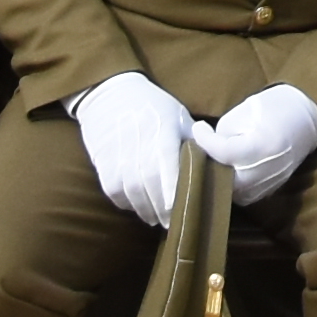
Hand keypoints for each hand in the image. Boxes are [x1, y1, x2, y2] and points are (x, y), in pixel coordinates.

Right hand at [70, 72, 192, 227]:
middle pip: (147, 182)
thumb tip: (214, 164)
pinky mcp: (101, 160)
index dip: (170, 188)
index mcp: (161, 128)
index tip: (177, 208)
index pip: (165, 162)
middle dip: (160, 207)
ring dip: (144, 209)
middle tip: (173, 223)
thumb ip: (193, 140)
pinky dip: (125, 202)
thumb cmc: (152, 105)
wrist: (109, 93)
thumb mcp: (177, 115)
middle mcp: (137, 141)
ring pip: (129, 189)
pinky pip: (112, 189)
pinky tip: (137, 207)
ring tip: (156, 220)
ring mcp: (116, 151)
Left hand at [196, 84, 316, 196]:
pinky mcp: (274, 187)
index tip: (198, 128)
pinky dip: (235, 185)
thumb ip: (225, 131)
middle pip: (225, 179)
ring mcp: (271, 181)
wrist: (308, 115)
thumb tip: (210, 146)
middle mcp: (266, 169)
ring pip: (234, 192)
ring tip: (216, 161)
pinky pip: (247, 195)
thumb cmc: (276, 106)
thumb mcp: (246, 110)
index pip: (222, 151)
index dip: (204, 140)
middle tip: (203, 150)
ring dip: (221, 178)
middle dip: (210, 165)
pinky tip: (231, 170)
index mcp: (260, 145)